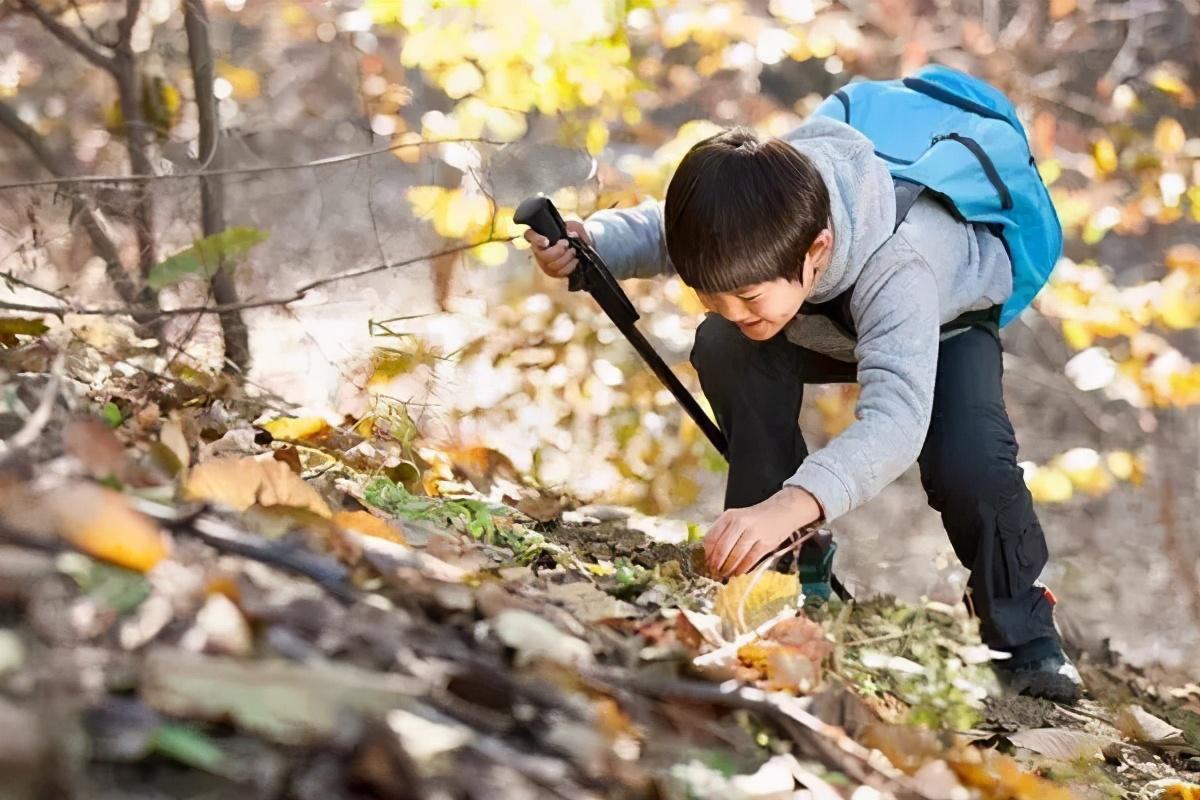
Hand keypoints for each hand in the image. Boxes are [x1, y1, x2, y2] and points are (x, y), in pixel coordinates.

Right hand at [524, 219, 590, 278]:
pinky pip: (561, 272)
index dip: (537, 240)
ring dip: (567, 257)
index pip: (530, 235)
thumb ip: (567, 228)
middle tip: (566, 243)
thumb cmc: (565, 236)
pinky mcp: (553, 273)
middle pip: (545, 256)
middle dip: (559, 250)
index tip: (546, 241)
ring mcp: (545, 264)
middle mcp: (538, 252)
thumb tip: (571, 235)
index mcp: (538, 237)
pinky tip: (575, 259)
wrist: (572, 246)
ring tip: (572, 250)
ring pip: (554, 266)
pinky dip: (571, 265)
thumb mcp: (566, 227)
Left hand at [704, 487, 823, 577]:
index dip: (707, 553)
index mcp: (729, 516)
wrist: (782, 511)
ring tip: (726, 574)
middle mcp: (740, 523)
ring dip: (729, 568)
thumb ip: (723, 532)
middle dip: (717, 564)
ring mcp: (754, 533)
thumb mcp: (736, 518)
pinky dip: (742, 568)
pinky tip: (738, 572)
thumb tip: (710, 555)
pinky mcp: (766, 543)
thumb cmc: (755, 518)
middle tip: (715, 572)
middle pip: (722, 549)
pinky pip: (750, 560)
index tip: (706, 562)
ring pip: (736, 555)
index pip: (711, 537)